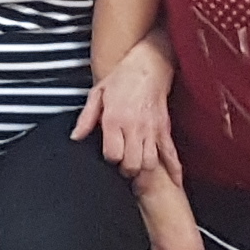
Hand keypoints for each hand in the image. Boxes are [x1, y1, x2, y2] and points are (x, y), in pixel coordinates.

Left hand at [73, 42, 179, 182]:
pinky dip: (174, 170)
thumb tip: (75, 137)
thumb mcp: (97, 94)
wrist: (149, 67)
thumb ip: (86, 118)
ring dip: (143, 171)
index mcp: (115, 120)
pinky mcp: (164, 130)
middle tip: (122, 167)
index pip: (112, 154)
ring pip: (150, 163)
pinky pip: (171, 154)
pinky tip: (174, 182)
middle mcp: (134, 127)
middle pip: (132, 164)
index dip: (109, 159)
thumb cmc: (121, 79)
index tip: (109, 155)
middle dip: (126, 171)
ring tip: (137, 169)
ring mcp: (151, 130)